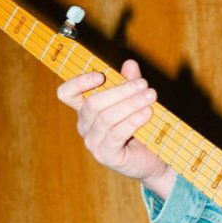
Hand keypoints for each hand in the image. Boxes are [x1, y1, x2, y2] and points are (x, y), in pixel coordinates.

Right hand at [56, 59, 175, 199]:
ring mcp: (93, 143)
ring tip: (150, 96)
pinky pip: (116, 134)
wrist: (154, 159)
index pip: (67, 94)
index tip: (100, 76)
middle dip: (120, 91)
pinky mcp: (106, 155)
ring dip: (130, 104)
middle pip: (92, 104)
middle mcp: (85, 126)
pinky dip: (133, 121)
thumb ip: (130, 83)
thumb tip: (130, 64)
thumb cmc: (142, 128)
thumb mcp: (136, 101)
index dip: (78, 83)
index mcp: (86, 110)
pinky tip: (147, 113)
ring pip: (106, 118)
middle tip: (143, 84)